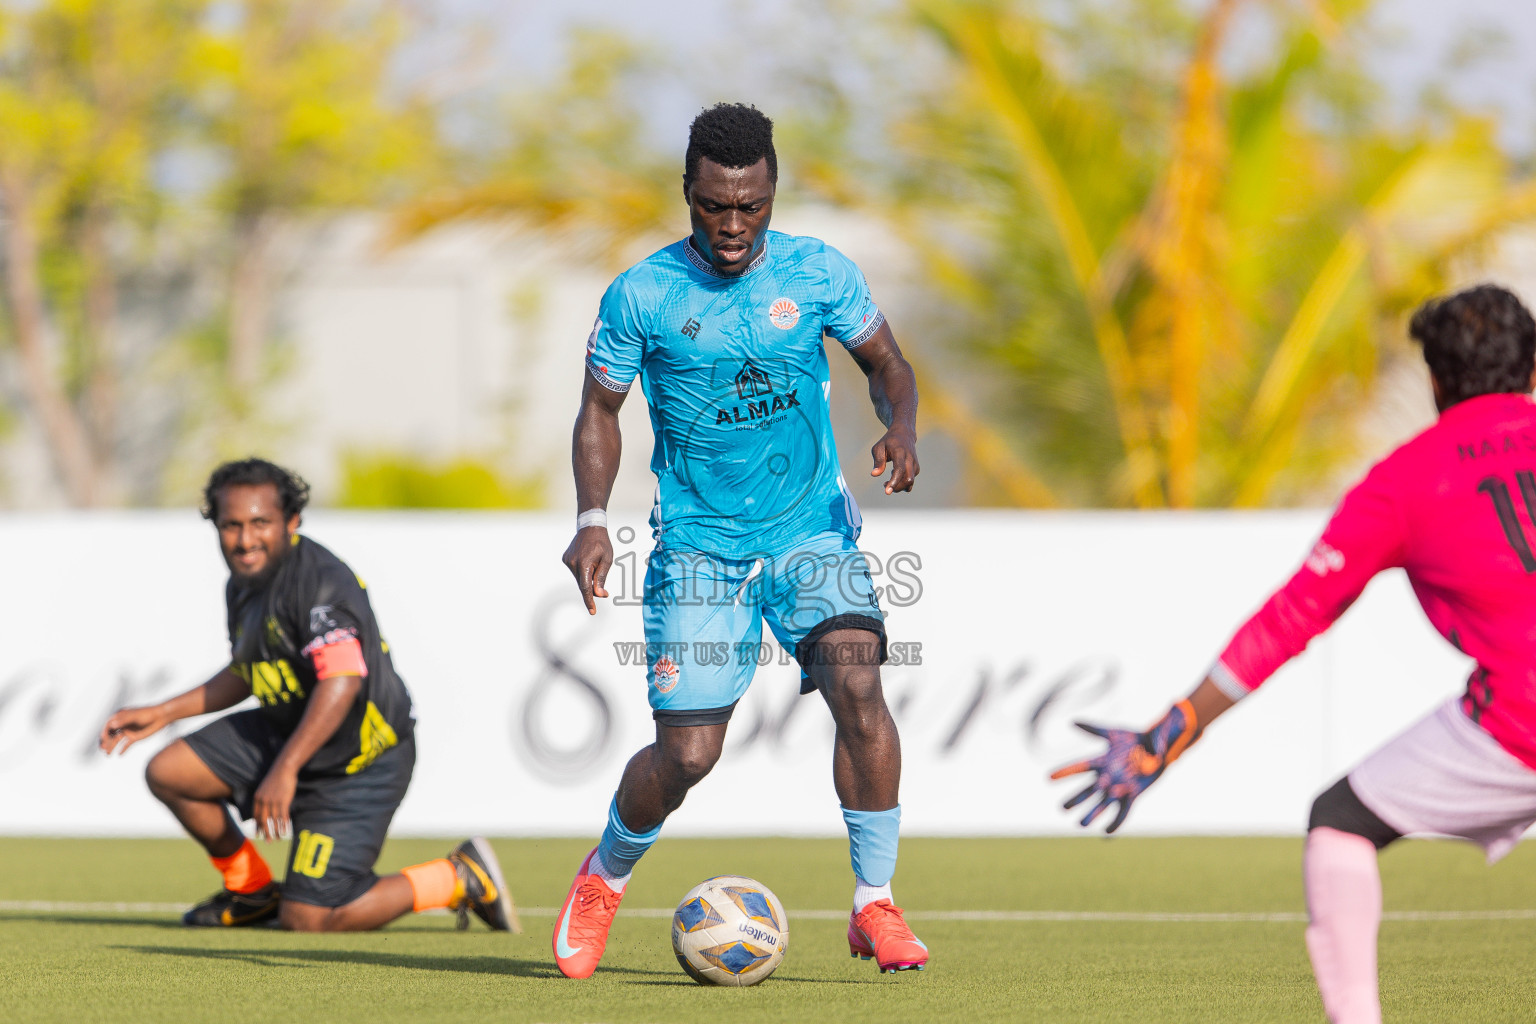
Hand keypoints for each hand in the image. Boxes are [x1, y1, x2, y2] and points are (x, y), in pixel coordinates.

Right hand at [99, 705, 168, 754]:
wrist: (162, 717)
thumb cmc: (148, 714)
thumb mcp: (135, 716)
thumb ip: (123, 720)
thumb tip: (111, 725)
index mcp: (120, 717)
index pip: (108, 726)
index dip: (105, 733)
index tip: (103, 740)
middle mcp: (122, 724)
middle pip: (110, 734)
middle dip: (106, 742)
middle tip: (103, 749)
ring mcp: (128, 731)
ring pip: (116, 740)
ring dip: (111, 747)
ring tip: (108, 755)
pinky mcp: (134, 737)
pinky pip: (126, 744)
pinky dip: (122, 749)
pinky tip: (119, 754)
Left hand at [252, 765, 297, 839]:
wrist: (284, 769)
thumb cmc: (276, 777)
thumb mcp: (265, 788)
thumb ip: (263, 797)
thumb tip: (264, 806)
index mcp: (257, 798)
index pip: (256, 816)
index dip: (258, 826)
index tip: (259, 834)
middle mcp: (264, 802)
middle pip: (264, 821)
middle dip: (266, 832)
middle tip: (268, 841)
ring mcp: (273, 802)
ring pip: (273, 821)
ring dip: (276, 831)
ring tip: (277, 839)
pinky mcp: (283, 801)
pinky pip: (283, 816)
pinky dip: (284, 825)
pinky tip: (285, 831)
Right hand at [561, 525, 612, 614]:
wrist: (590, 527)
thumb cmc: (602, 543)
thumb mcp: (607, 560)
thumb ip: (602, 578)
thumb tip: (599, 594)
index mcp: (584, 563)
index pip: (585, 587)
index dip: (589, 601)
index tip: (592, 611)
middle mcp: (572, 563)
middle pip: (582, 584)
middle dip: (592, 590)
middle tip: (604, 591)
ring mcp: (567, 561)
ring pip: (579, 578)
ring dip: (587, 578)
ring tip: (595, 563)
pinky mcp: (565, 559)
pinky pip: (576, 571)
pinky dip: (582, 572)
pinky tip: (587, 560)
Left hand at [871, 426, 918, 494]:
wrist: (904, 433)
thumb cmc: (889, 441)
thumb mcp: (879, 447)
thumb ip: (878, 461)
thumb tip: (874, 474)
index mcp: (900, 452)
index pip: (900, 469)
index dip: (894, 481)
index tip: (887, 491)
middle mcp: (910, 459)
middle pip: (908, 478)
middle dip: (897, 487)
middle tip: (884, 485)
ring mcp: (915, 464)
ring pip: (910, 481)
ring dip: (898, 486)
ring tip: (887, 481)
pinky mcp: (916, 468)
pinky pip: (911, 481)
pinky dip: (902, 483)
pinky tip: (894, 476)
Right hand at [1048, 700, 1200, 833]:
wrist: (1160, 747)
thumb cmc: (1136, 738)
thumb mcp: (1114, 732)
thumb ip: (1094, 729)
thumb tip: (1071, 721)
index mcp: (1102, 761)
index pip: (1080, 766)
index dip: (1065, 772)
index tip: (1048, 778)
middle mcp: (1108, 776)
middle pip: (1088, 790)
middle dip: (1076, 799)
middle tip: (1062, 808)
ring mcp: (1120, 787)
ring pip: (1103, 803)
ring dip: (1092, 814)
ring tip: (1080, 825)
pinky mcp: (1133, 795)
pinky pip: (1123, 811)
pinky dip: (1116, 822)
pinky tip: (1106, 833)